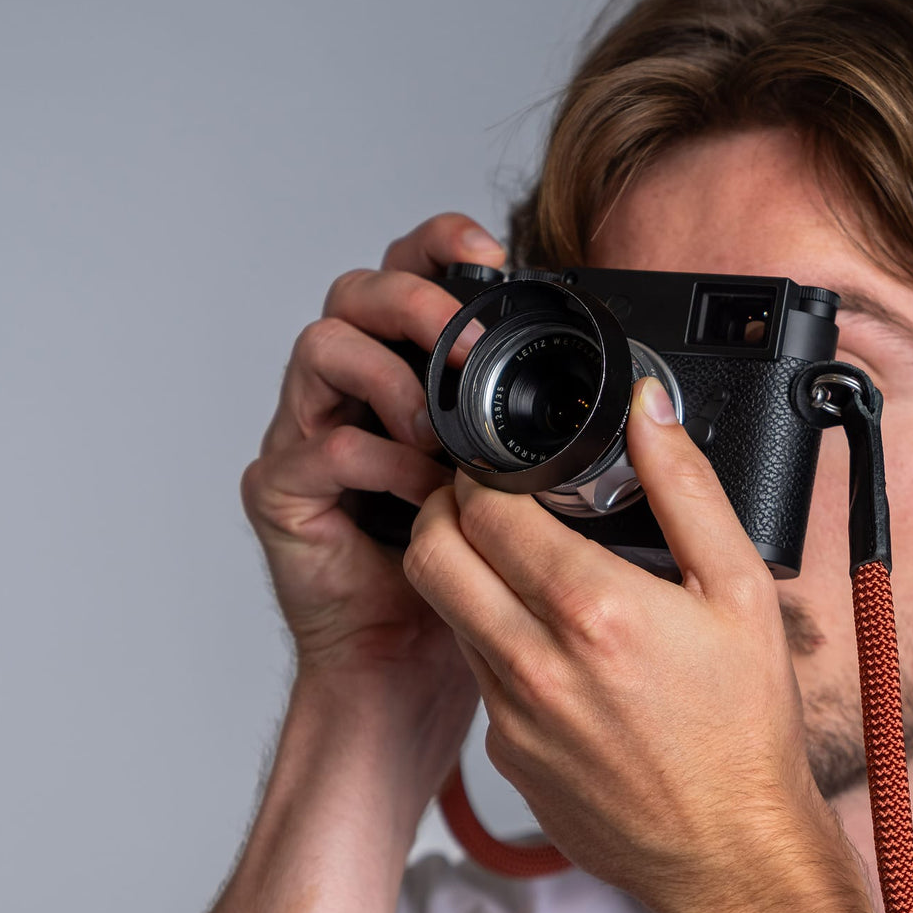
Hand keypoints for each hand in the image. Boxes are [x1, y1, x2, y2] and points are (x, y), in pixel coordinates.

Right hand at [241, 212, 499, 721]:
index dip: (441, 248)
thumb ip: (534, 434)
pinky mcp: (283, 489)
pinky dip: (376, 460)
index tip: (492, 253)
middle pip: (356, 292)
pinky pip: (319, 447)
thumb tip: (629, 401)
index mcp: (408, 372)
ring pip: (323, 350)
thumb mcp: (517, 490)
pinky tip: (420, 491)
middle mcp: (352, 390)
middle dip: (417, 303)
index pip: (411, 276)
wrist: (410, 664)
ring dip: (391, 378)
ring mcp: (308, 433)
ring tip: (441, 429)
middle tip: (467, 345)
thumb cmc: (468, 576)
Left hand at [401, 377, 860, 912]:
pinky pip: (480, 678)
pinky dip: (498, 645)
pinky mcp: (506, 758)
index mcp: (592, 610)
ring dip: (467, 578)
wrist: (730, 852)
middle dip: (442, 510)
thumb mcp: (740, 591)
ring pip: (448, 615)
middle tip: (483, 502)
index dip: (481, 473)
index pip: (484, 510)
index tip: (501, 466)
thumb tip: (647, 413)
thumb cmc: (743, 730)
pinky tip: (554, 650)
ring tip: (522, 569)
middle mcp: (535, 664)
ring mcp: (511, 717)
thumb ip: (685, 488)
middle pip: (430, 554)